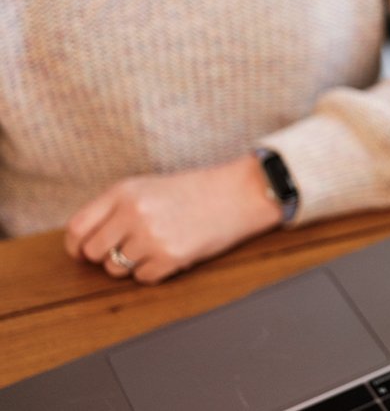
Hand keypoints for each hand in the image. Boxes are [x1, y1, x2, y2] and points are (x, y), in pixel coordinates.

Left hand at [64, 155, 281, 283]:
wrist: (238, 194)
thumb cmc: (196, 191)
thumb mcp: (149, 187)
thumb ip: (115, 208)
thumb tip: (86, 241)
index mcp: (124, 192)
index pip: (78, 227)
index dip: (76, 245)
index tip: (82, 252)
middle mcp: (133, 213)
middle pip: (94, 252)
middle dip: (106, 256)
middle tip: (126, 250)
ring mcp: (151, 236)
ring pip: (116, 269)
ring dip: (131, 265)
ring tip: (154, 248)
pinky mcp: (171, 257)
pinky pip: (144, 278)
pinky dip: (154, 271)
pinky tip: (170, 254)